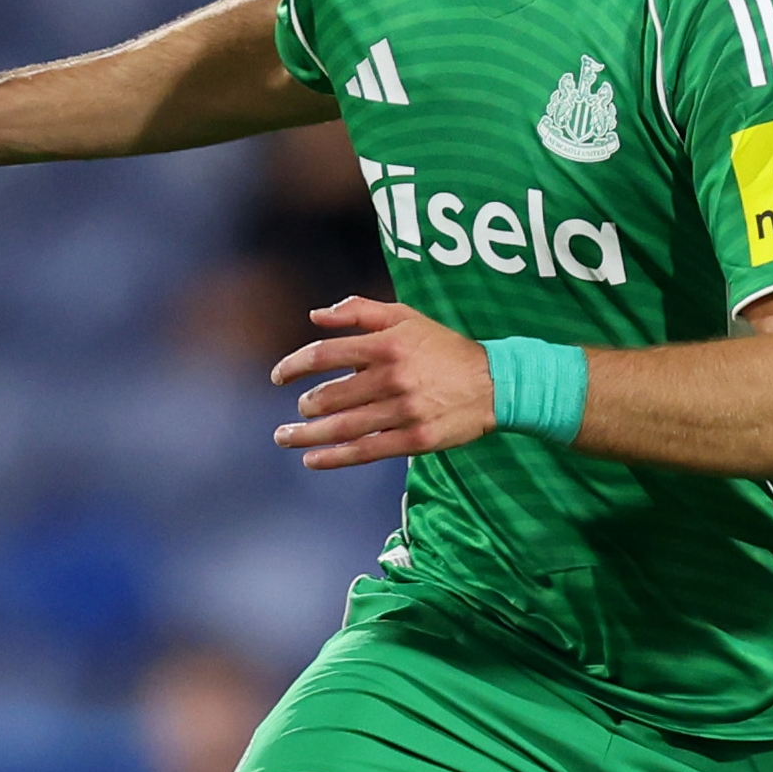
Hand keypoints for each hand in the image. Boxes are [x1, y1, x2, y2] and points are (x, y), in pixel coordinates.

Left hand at [270, 297, 495, 470]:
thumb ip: (359, 311)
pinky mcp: (415, 440)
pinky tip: (312, 460)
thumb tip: (316, 316)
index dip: (295, 365)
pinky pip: (365, 451)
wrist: (494, 383)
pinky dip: (334, 458)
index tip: (278, 376)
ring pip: (343, 427)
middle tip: (297, 411)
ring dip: (307, 435)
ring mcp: (404, 411)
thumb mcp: (406, 317)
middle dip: (305, 406)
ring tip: (286, 438)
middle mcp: (393, 378)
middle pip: (330, 396)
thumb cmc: (444, 348)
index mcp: (387, 344)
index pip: (326, 355)